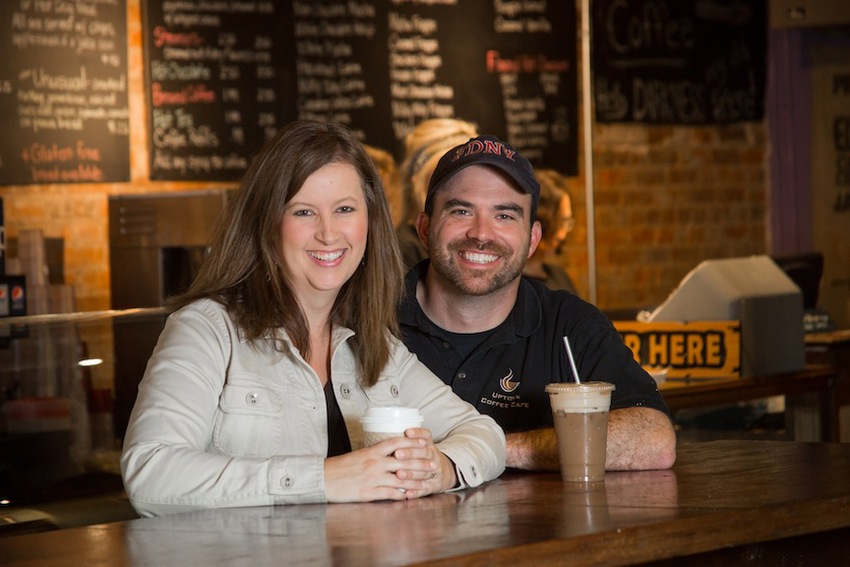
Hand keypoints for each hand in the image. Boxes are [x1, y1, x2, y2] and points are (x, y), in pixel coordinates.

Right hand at [324, 431, 450, 501]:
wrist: (323, 478)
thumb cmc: (340, 467)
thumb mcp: (359, 455)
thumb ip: (375, 454)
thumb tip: (390, 453)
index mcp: (372, 451)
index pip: (397, 442)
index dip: (414, 442)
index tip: (426, 442)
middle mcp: (375, 463)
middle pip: (404, 461)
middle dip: (422, 463)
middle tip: (434, 465)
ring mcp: (373, 478)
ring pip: (401, 479)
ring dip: (417, 481)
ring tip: (428, 483)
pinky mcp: (368, 493)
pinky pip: (390, 494)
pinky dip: (402, 495)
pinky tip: (410, 496)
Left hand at [393, 427, 457, 499]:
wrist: (444, 471)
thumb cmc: (425, 457)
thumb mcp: (423, 445)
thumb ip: (409, 440)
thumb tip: (388, 431)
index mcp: (430, 445)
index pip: (426, 436)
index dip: (417, 433)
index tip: (407, 432)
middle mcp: (434, 457)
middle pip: (424, 454)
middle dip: (410, 454)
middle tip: (397, 454)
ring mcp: (435, 472)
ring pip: (424, 472)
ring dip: (411, 473)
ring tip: (399, 474)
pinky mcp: (433, 486)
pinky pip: (425, 489)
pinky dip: (416, 491)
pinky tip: (407, 493)